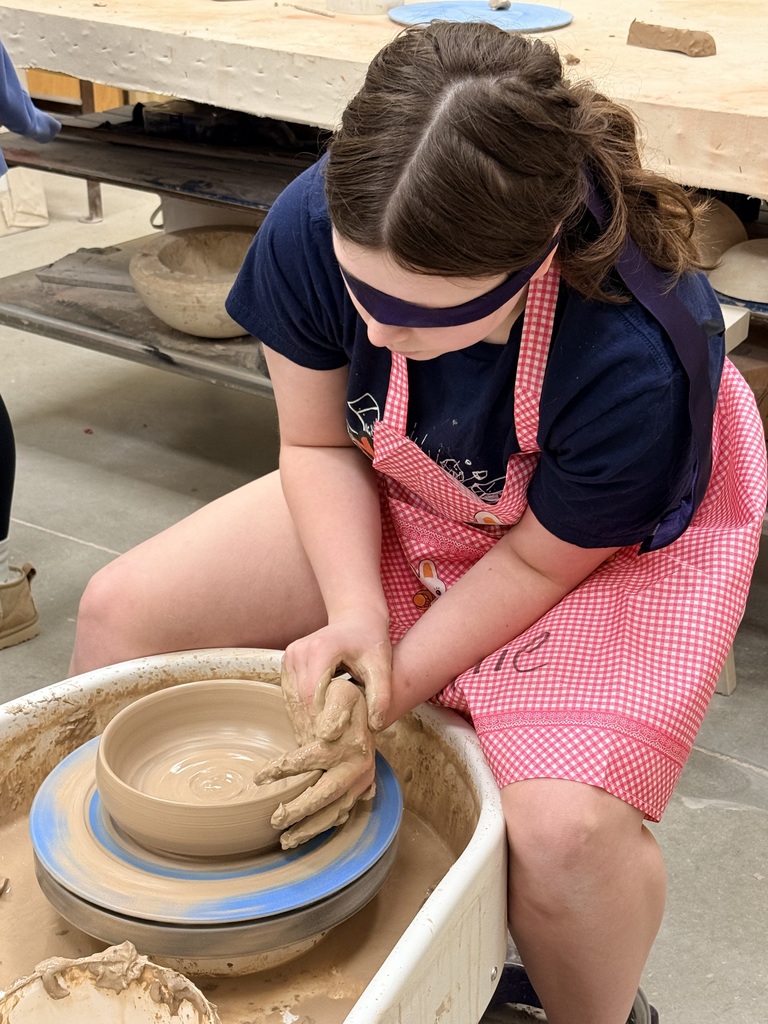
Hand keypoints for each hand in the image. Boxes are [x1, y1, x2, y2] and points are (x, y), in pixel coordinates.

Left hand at [254, 673, 375, 848]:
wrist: (369, 709)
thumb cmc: (346, 701)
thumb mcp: (340, 694)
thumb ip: (333, 710)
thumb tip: (325, 732)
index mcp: (348, 744)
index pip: (309, 759)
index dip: (282, 769)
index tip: (259, 776)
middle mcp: (357, 767)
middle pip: (325, 794)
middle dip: (300, 810)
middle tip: (275, 821)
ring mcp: (361, 782)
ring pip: (335, 811)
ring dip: (311, 828)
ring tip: (286, 841)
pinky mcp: (362, 790)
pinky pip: (342, 813)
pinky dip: (325, 826)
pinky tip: (308, 834)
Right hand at [281, 616, 391, 732]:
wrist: (356, 617)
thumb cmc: (371, 640)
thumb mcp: (381, 666)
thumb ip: (381, 695)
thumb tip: (374, 725)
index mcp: (320, 650)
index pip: (312, 695)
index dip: (320, 721)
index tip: (332, 742)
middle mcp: (299, 651)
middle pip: (299, 699)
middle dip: (311, 725)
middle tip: (324, 751)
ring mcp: (291, 655)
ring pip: (292, 698)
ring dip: (303, 721)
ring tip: (317, 743)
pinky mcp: (289, 661)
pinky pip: (291, 692)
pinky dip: (300, 710)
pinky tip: (312, 727)